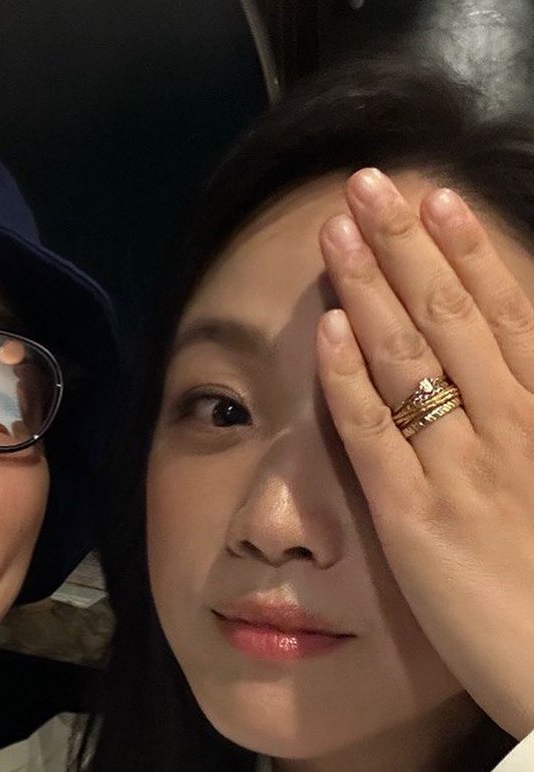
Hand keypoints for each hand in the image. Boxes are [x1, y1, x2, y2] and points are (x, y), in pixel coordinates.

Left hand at [316, 167, 533, 739]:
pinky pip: (378, 435)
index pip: (508, 315)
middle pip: (453, 317)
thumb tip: (518, 371)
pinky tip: (326, 330)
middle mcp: (514, 428)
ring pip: (412, 359)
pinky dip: (350, 379)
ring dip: (371, 286)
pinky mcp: (418, 520)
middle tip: (368, 183)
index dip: (468, 253)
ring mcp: (464, 470)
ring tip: (339, 229)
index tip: (436, 199)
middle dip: (408, 244)